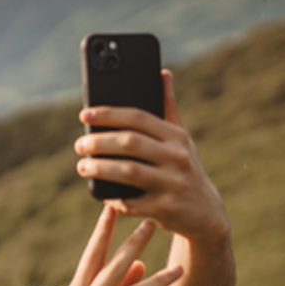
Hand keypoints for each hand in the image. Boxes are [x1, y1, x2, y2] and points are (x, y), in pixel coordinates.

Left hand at [74, 70, 228, 245]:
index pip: (138, 118)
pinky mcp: (165, 209)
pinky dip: (114, 199)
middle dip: (99, 142)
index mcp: (176, 136)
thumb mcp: (181, 139)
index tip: (84, 114)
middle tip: (79, 145)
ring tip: (82, 166)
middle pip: (130, 143)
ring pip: (128, 172)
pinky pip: (132, 203)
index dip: (109, 114)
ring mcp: (172, 183)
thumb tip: (162, 72)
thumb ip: (168, 108)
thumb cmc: (184, 168)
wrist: (205, 213)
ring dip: (100, 169)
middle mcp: (177, 157)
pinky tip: (103, 195)